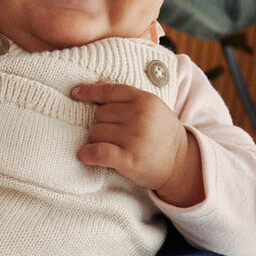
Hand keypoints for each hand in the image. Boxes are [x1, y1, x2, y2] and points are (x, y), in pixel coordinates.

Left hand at [71, 82, 203, 207]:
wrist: (180, 164)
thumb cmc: (162, 135)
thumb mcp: (154, 109)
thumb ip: (130, 101)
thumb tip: (93, 98)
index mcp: (145, 99)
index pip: (109, 91)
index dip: (90, 91)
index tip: (75, 93)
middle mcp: (139, 116)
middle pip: (99, 114)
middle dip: (101, 124)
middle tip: (115, 135)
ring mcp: (134, 138)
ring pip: (95, 132)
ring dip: (97, 140)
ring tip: (113, 146)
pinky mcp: (128, 159)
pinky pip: (97, 152)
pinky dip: (87, 154)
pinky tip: (85, 155)